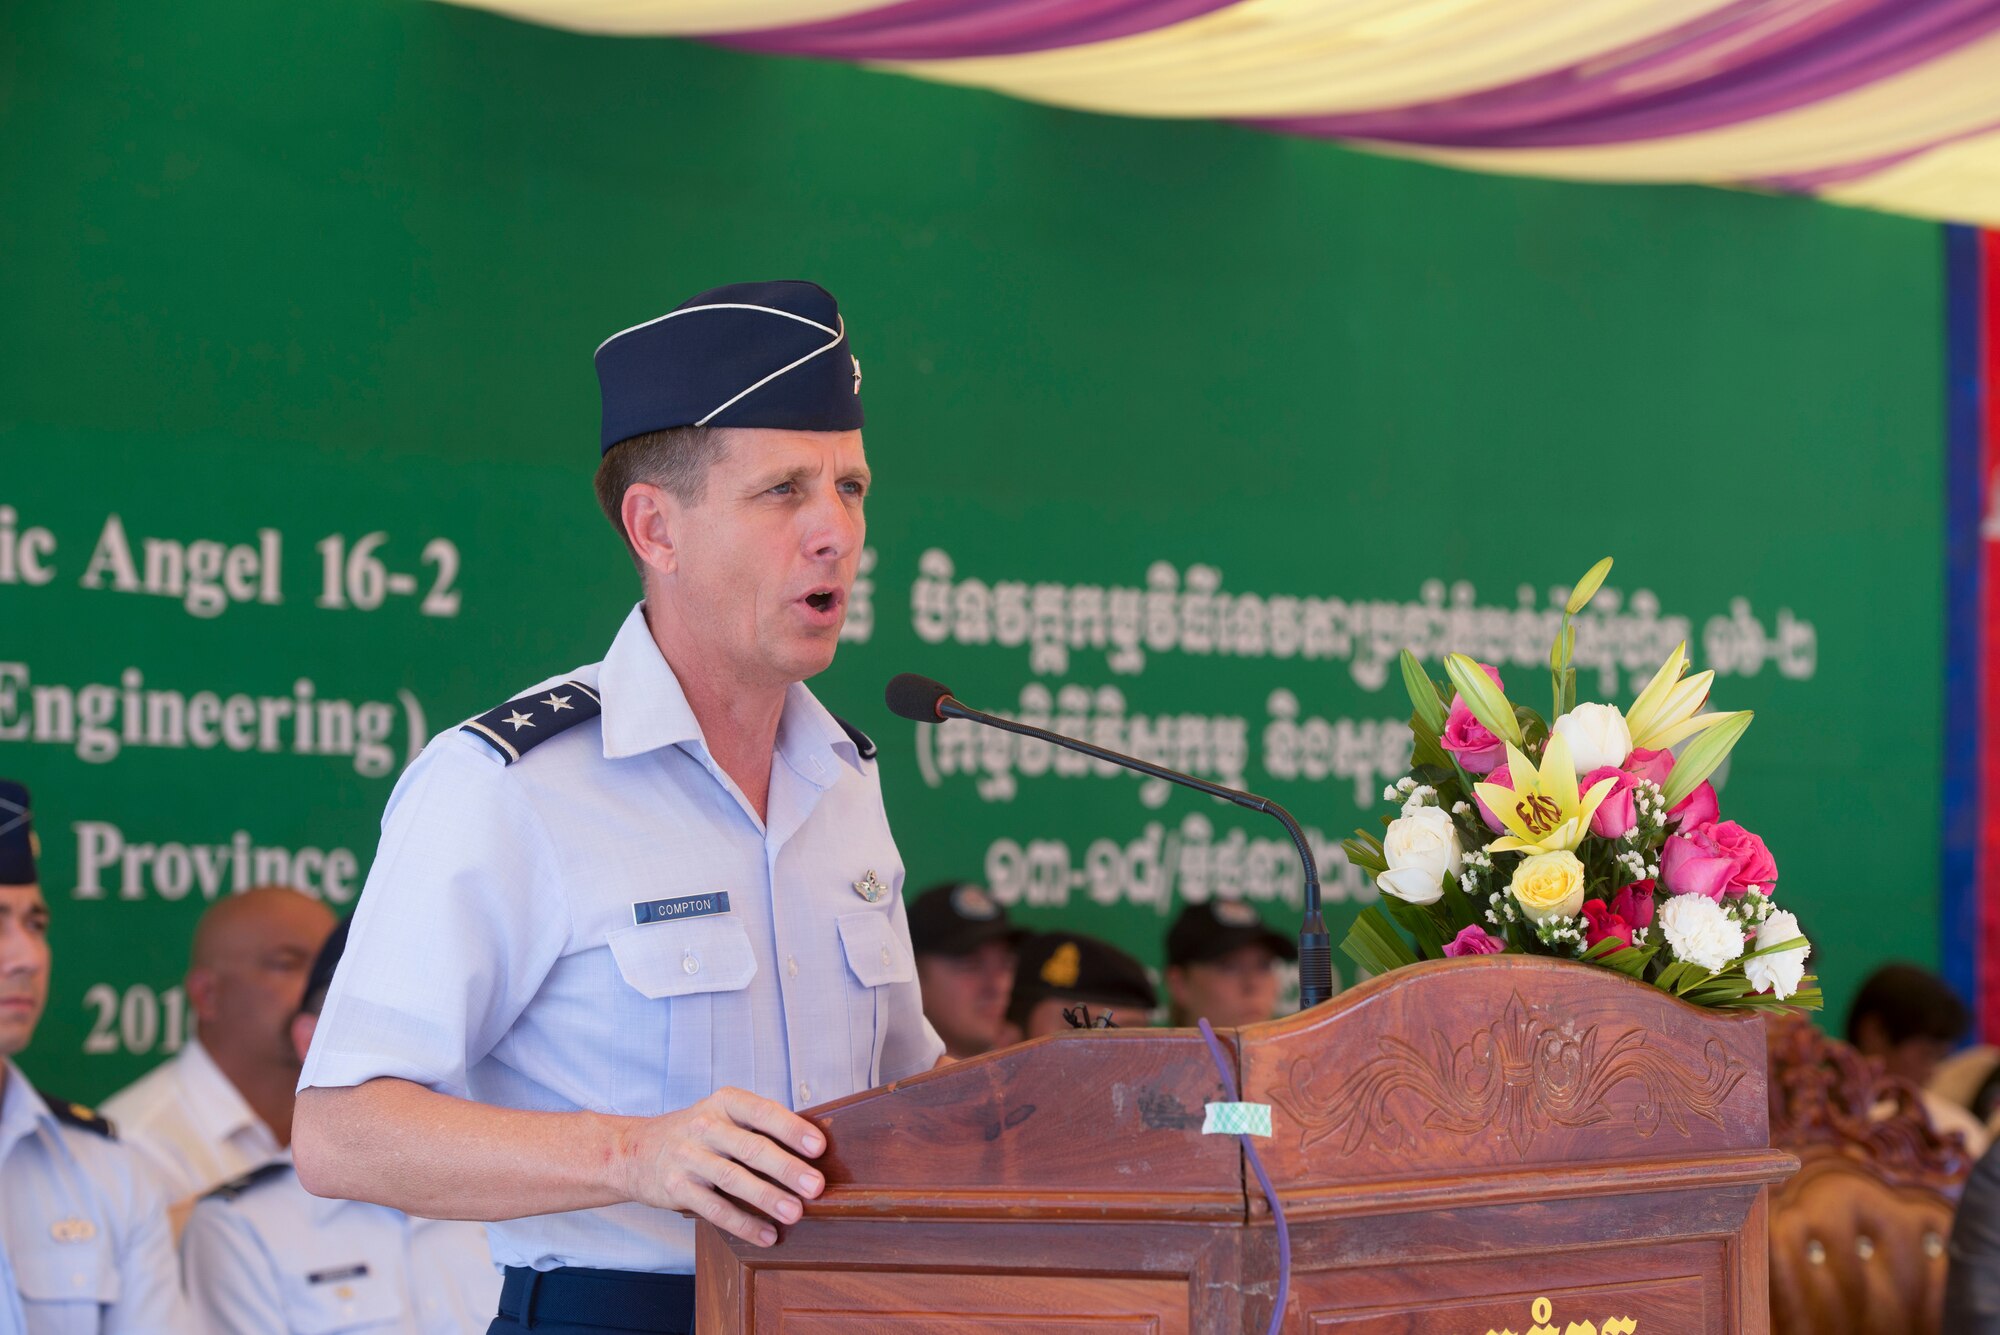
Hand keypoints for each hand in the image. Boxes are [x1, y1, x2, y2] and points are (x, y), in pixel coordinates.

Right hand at [615, 1087, 825, 1246]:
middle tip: (817, 1186)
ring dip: (767, 1198)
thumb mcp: (722, 1116)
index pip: (763, 1112)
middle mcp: (706, 1126)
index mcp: (724, 1103)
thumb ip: (758, 1127)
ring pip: (734, 1179)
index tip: (819, 1147)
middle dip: (787, 1168)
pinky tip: (766, 1235)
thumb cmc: (697, 1134)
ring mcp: (689, 1157)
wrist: (634, 1151)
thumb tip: (812, 1149)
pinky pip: (715, 1208)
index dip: (792, 1129)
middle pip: (752, 1148)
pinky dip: (743, 1224)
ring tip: (795, 1213)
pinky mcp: (678, 1188)